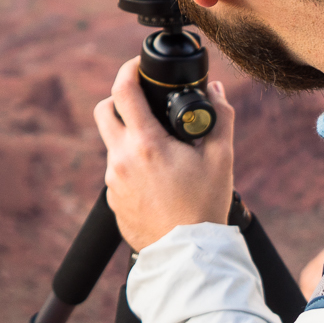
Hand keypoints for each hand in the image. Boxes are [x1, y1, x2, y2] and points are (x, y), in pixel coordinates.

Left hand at [93, 58, 237, 250]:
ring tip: (161, 146)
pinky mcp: (112, 200)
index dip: (128, 69)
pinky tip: (157, 176)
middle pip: (103, 110)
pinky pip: (116, 170)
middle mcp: (120, 159)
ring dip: (129, 134)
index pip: (122, 89)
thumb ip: (220, 116)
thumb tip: (216, 91)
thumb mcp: (220, 157)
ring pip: (112, 143)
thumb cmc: (204, 207)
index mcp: (145, 143)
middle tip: (144, 101)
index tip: (139, 66)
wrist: (187, 256)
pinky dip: (131, 163)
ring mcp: (112, 181)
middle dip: (120, 98)